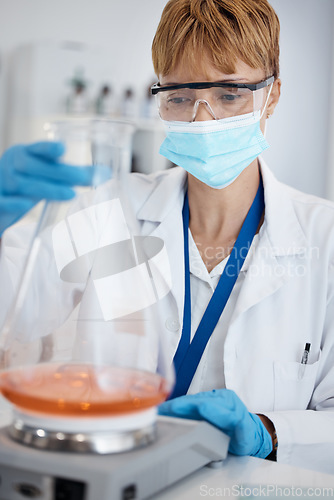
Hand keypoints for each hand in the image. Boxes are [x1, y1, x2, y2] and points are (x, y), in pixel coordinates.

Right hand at [0, 141, 92, 235]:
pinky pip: (2, 201)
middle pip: (31, 165)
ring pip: (21, 184)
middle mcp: (10, 165)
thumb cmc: (25, 184)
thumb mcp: (44, 175)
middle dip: (58, 172)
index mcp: (23, 154)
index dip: (48, 148)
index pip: (36, 148)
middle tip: (83, 178)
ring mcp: (1, 182)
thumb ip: (69, 173)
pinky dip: (13, 203)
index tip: (62, 149)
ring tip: (70, 193)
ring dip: (46, 188)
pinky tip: (26, 205)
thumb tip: (104, 173)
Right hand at [158, 389, 272, 457]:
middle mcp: (223, 398)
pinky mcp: (209, 399)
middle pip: (196, 400)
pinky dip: (180, 406)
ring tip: (161, 411)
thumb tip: (234, 422)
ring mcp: (216, 397)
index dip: (188, 407)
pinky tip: (169, 410)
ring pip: (192, 400)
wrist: (251, 433)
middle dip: (178, 406)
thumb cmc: (246, 438)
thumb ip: (240, 429)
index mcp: (231, 406)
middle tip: (161, 411)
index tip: (175, 409)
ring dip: (176, 405)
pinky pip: (193, 401)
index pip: (207, 405)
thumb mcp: (245, 439)